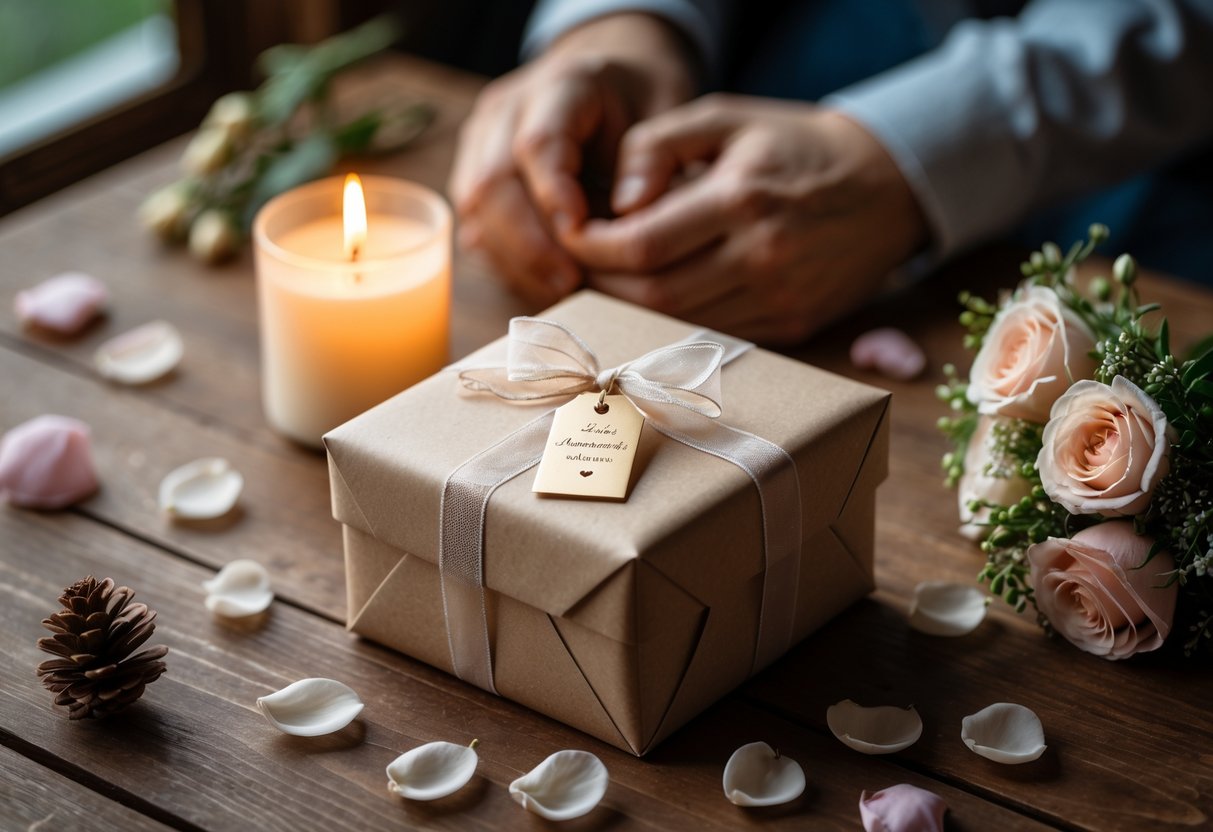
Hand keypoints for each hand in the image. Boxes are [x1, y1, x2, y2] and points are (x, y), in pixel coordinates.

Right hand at [447, 14, 694, 306]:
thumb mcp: (668, 116)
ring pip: (476, 211)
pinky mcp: (474, 175)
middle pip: (492, 183)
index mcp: (561, 84)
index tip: (582, 234)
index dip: (554, 195)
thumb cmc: (644, 104)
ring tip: (563, 290)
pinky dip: (508, 262)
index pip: (538, 144)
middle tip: (572, 282)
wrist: (612, 79)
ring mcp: (483, 143)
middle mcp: (508, 110)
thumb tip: (632, 213)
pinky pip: (477, 228)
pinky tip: (546, 283)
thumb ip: (653, 160)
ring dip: (516, 260)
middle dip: (529, 244)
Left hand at [558, 95, 928, 342]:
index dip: (592, 250)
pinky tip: (662, 298)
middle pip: (654, 296)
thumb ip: (658, 146)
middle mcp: (763, 255)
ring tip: (613, 281)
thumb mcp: (726, 117)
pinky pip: (716, 336)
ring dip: (634, 309)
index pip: (641, 245)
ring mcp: (780, 298)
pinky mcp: (793, 326)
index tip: (572, 237)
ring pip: (681, 325)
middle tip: (581, 267)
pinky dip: (678, 322)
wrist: (888, 186)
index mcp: (742, 197)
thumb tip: (617, 204)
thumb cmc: (794, 145)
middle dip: (604, 285)